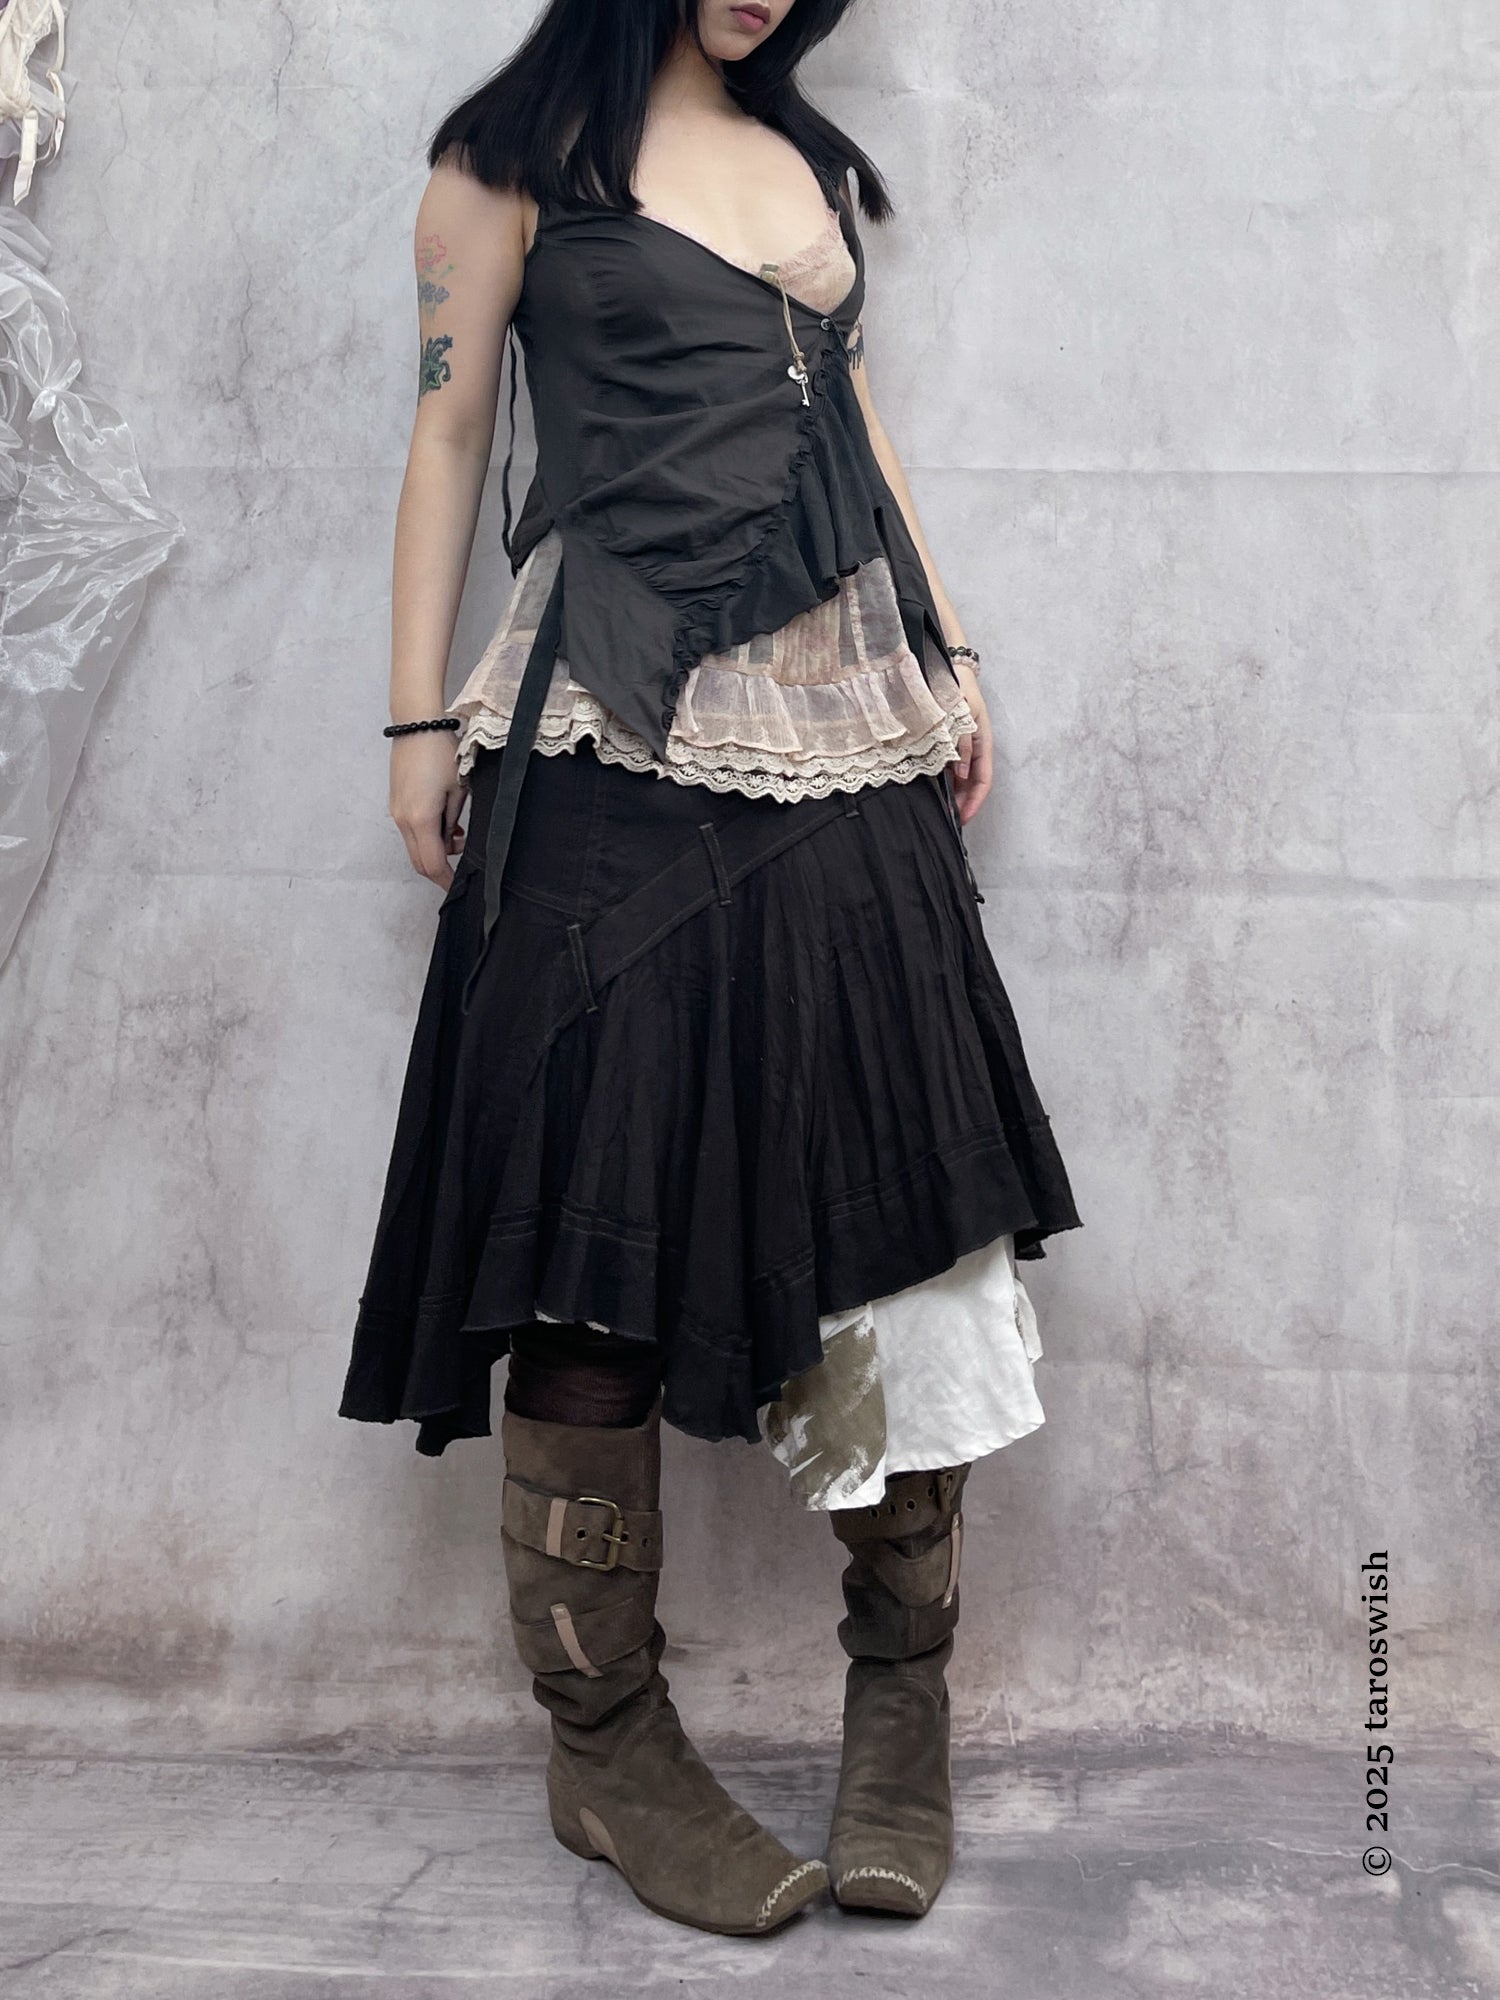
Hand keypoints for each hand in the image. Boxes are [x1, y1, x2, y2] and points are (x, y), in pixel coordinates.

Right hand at [390, 729, 467, 890]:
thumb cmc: (440, 752)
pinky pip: (410, 832)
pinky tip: (445, 824)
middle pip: (420, 862)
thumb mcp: (459, 790)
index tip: (459, 887)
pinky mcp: (396, 804)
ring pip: (414, 848)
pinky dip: (426, 837)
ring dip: (435, 850)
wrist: (417, 726)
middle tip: (462, 864)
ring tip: (457, 834)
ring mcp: (396, 813)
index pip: (433, 864)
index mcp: (421, 819)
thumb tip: (453, 841)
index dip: (447, 880)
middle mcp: (403, 820)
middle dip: (441, 869)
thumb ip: (454, 822)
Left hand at [947, 659, 993, 825]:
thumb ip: (962, 744)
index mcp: (984, 743)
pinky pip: (953, 767)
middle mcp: (976, 748)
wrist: (952, 670)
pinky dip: (948, 781)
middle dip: (965, 803)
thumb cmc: (960, 690)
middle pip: (974, 783)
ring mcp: (965, 746)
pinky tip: (938, 789)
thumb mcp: (963, 717)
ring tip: (944, 809)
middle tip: (951, 820)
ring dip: (956, 794)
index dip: (975, 802)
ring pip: (964, 778)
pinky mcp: (953, 742)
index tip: (963, 818)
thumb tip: (962, 773)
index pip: (984, 780)